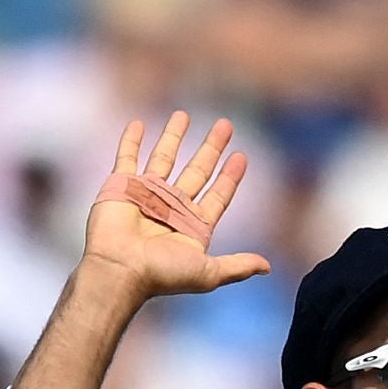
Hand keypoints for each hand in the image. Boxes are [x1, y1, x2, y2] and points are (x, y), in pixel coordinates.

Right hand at [80, 112, 270, 302]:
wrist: (120, 269)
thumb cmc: (162, 273)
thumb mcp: (208, 272)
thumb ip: (236, 266)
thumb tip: (267, 267)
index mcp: (193, 225)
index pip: (218, 195)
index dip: (230, 177)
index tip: (242, 156)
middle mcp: (172, 207)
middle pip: (197, 170)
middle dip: (211, 147)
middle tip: (225, 125)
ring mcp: (146, 194)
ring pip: (164, 157)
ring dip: (173, 136)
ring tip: (183, 115)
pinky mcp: (121, 186)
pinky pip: (126, 157)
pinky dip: (131, 140)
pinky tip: (138, 123)